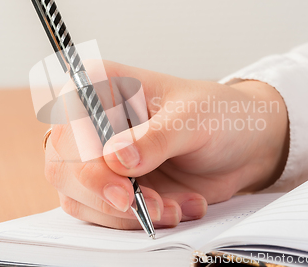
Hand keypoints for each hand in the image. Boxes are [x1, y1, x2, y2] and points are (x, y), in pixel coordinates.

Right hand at [44, 60, 288, 228]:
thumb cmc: (218, 114)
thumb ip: (155, 137)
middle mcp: (91, 122)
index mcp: (101, 86)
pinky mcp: (111, 186)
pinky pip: (103, 215)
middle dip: (107, 196)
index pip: (69, 123)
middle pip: (64, 166)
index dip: (84, 159)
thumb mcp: (193, 118)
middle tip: (152, 207)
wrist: (242, 143)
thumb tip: (115, 158)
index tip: (121, 189)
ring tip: (175, 206)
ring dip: (127, 215)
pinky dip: (138, 222)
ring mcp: (98, 158)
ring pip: (80, 198)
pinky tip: (177, 207)